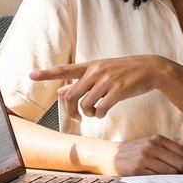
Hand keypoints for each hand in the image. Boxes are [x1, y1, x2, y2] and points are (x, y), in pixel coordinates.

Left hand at [31, 55, 172, 119]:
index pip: (65, 69)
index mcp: (91, 66)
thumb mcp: (103, 72)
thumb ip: (83, 81)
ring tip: (94, 113)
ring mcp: (107, 80)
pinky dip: (99, 114)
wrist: (151, 68)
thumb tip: (61, 90)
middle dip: (71, 110)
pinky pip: (100, 108)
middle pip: (72, 95)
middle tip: (77, 117)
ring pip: (85, 104)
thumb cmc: (125, 72)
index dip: (47, 73)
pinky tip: (103, 112)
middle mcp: (96, 71)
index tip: (31, 75)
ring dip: (88, 113)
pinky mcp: (118, 90)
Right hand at [110, 135, 182, 175]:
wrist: (109, 154)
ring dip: (172, 178)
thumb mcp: (151, 146)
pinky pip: (157, 178)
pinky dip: (161, 181)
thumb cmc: (133, 152)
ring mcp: (145, 157)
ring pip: (170, 172)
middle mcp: (152, 146)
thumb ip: (169, 154)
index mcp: (159, 139)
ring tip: (165, 177)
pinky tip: (157, 179)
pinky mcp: (137, 169)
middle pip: (180, 163)